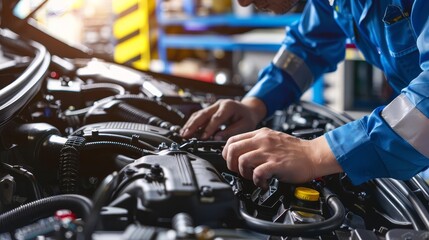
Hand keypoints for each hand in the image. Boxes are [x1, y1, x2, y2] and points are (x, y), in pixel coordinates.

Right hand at [180, 97, 265, 139]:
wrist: (248, 110)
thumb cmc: (247, 118)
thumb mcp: (244, 126)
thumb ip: (230, 132)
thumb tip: (217, 138)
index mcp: (229, 106)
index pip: (216, 118)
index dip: (209, 128)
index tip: (204, 137)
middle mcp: (219, 104)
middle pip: (203, 114)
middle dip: (194, 125)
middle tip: (186, 134)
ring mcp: (213, 106)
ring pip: (199, 114)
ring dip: (190, 124)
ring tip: (184, 134)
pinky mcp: (210, 110)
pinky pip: (199, 116)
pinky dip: (192, 123)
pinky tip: (187, 130)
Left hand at [222, 128, 342, 187]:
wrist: (315, 155)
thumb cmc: (296, 151)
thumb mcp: (273, 139)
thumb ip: (257, 143)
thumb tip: (241, 153)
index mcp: (260, 134)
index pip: (232, 140)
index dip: (227, 153)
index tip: (231, 162)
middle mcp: (262, 141)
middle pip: (232, 149)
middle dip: (231, 164)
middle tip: (239, 171)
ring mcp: (269, 152)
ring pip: (242, 161)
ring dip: (244, 174)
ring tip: (253, 177)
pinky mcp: (276, 164)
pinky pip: (258, 173)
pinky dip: (258, 181)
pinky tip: (264, 183)